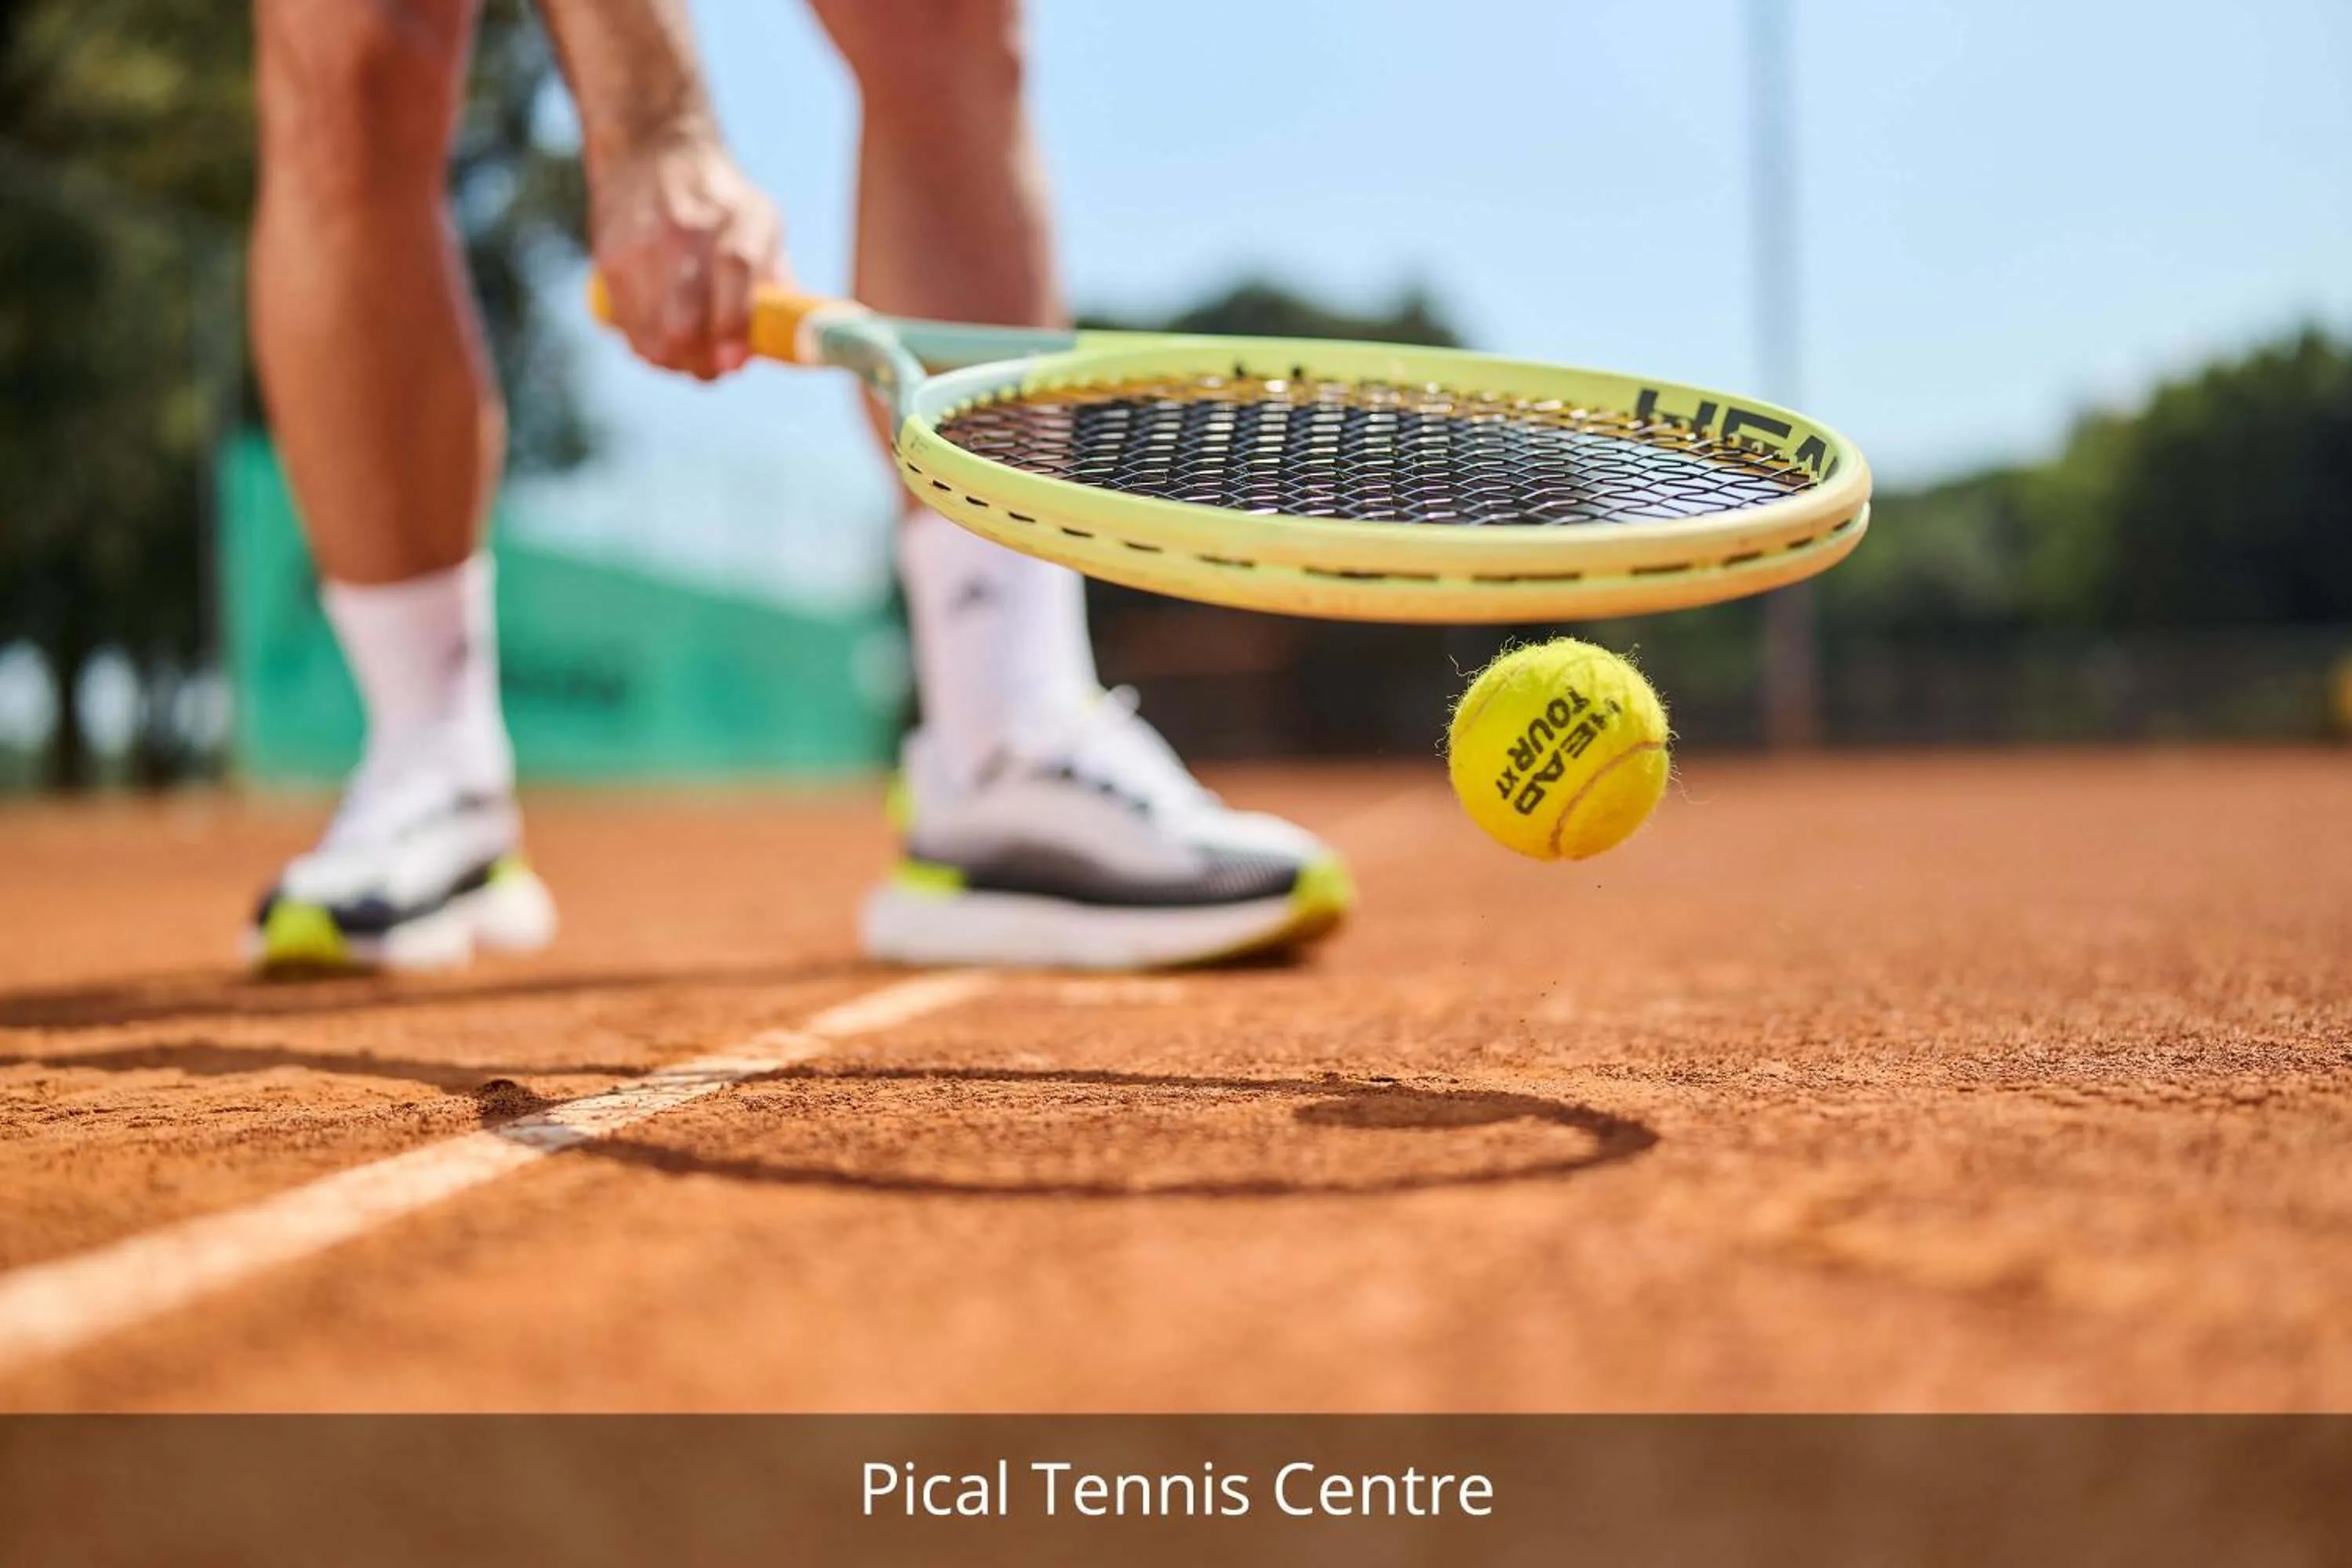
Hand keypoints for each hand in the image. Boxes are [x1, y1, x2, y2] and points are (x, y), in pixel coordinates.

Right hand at [588, 131, 783, 380]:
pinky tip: (660, 342)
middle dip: (701, 360)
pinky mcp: (611, 258)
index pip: (735, 268)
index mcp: (738, 216)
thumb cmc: (723, 203)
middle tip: (714, 370)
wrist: (652, 149)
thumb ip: (776, 280)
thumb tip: (788, 342)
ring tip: (687, 359)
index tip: (735, 362)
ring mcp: (643, 243)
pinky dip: (646, 346)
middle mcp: (687, 227)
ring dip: (674, 360)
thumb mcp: (763, 222)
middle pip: (684, 317)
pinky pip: (627, 325)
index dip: (733, 324)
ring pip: (652, 331)